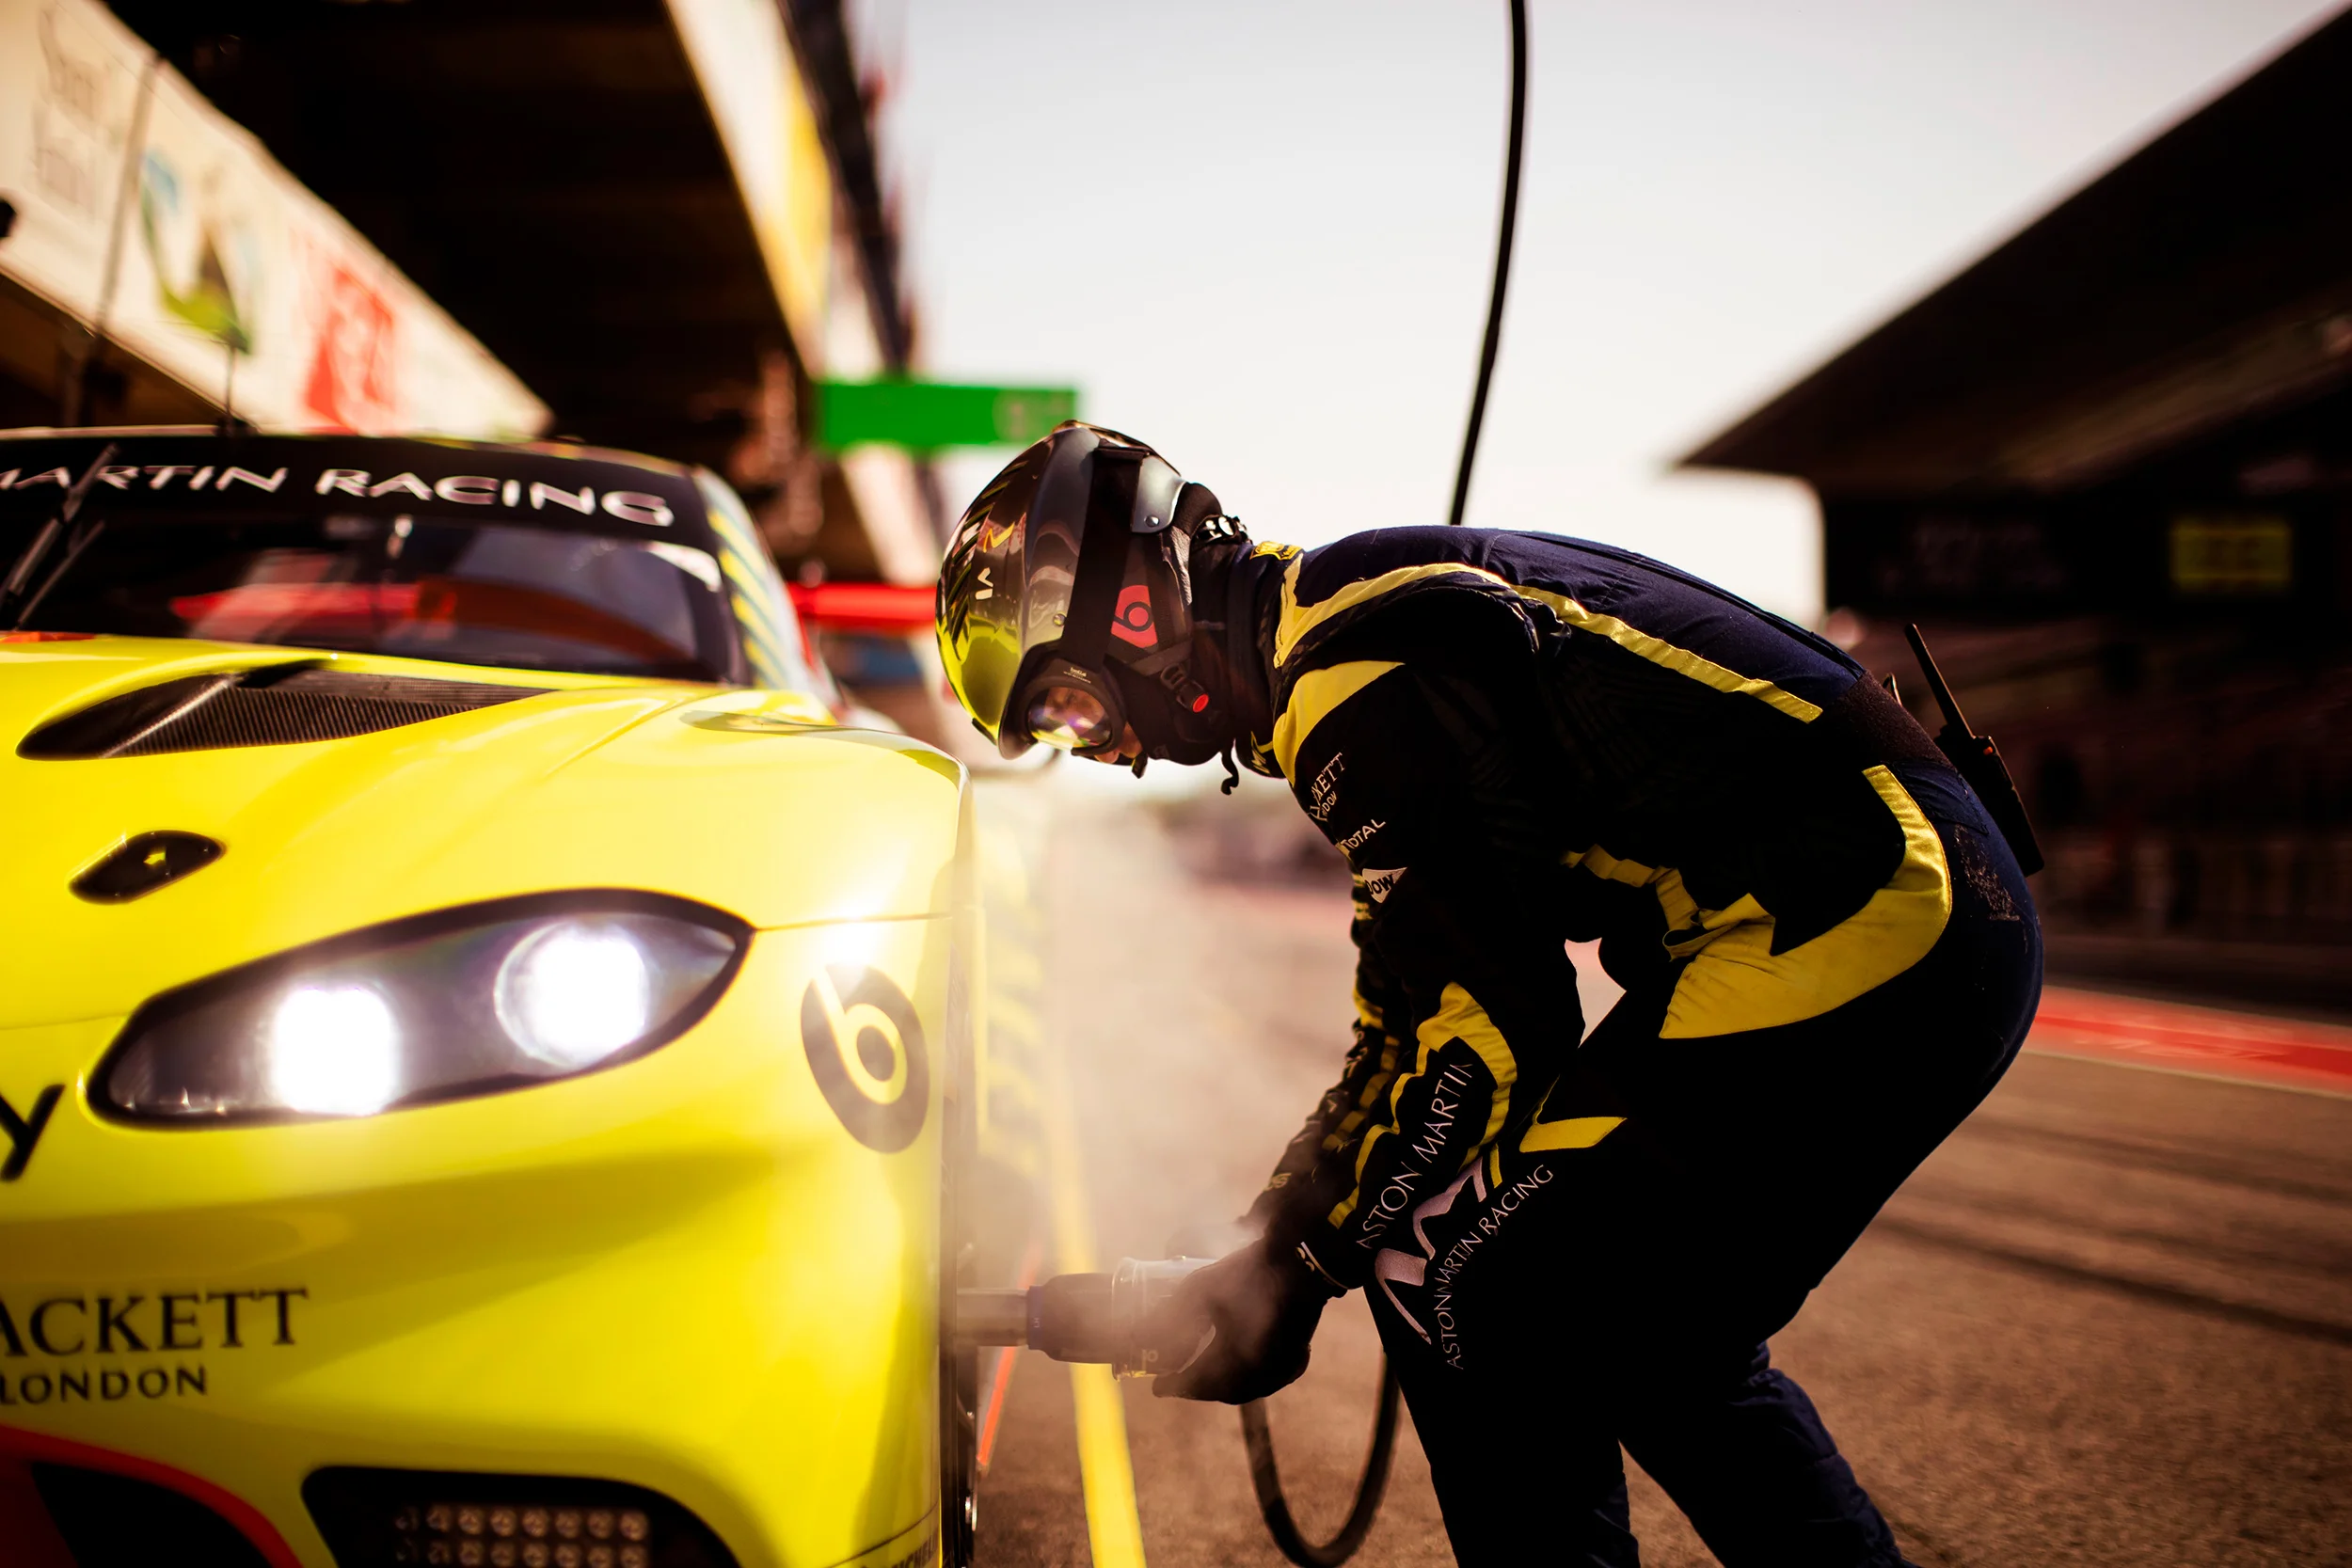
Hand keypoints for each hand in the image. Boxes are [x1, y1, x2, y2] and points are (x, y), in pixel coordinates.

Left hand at [1149, 1238, 1334, 1404]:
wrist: (1301, 1258)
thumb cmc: (1247, 1273)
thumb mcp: (1199, 1290)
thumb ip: (1167, 1318)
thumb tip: (1135, 1338)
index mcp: (1234, 1362)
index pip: (1195, 1383)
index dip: (1172, 1385)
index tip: (1156, 1387)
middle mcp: (1260, 1374)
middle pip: (1222, 1390)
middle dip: (1198, 1386)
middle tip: (1179, 1378)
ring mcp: (1282, 1367)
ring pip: (1247, 1387)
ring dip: (1223, 1383)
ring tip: (1206, 1371)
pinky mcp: (1297, 1356)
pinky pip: (1269, 1377)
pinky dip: (1250, 1376)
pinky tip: (1242, 1365)